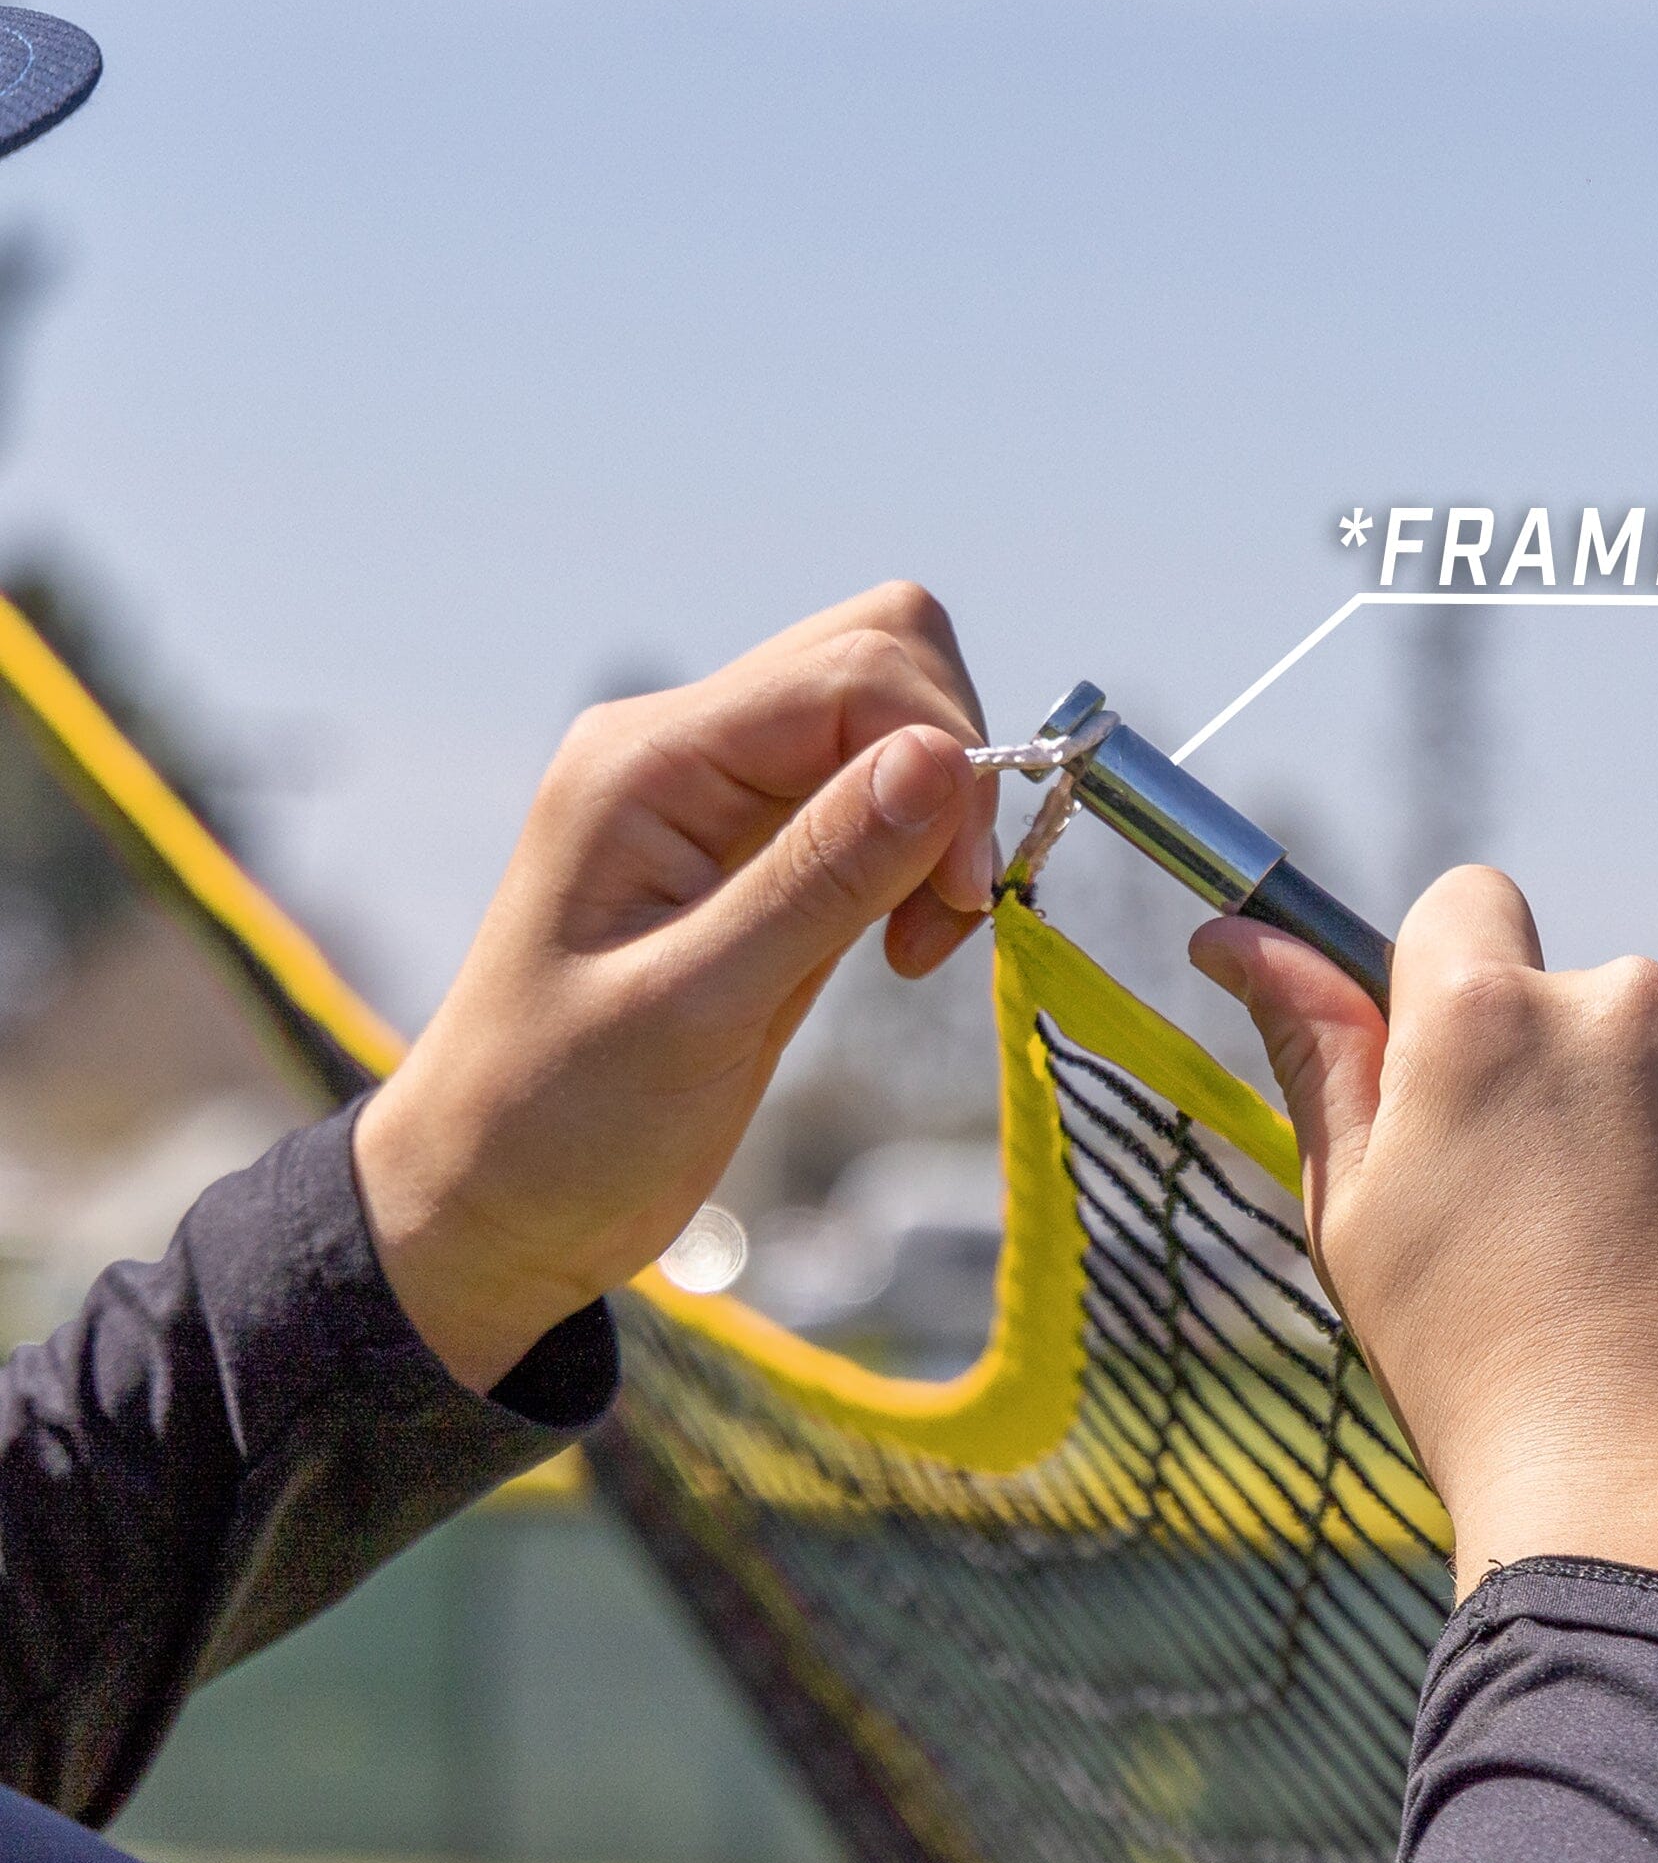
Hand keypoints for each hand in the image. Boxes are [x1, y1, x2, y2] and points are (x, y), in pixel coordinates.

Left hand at [354, 583, 998, 1393]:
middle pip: (882, 658)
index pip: (854, 671)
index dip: (944, 763)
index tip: (959, 902)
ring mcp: (725, 801)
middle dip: (954, 772)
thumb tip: (945, 760)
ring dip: (946, 822)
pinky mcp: (764, 860)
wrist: (493, 1204)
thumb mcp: (693, 1006)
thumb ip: (820, 876)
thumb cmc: (558, 1119)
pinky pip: (882, 806)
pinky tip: (901, 948)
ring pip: (893, 727)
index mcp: (648, 761)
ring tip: (917, 945)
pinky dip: (926, 862)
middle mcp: (687, 753)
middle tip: (945, 913)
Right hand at [1193, 868, 1657, 1646]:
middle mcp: (1632, 1001)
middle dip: (1569, 1085)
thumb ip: (1312, 1050)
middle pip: (1587, 1002)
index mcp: (1487, 1010)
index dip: (1453, 990)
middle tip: (1552, 1237)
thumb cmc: (1475, 1376)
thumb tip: (1236, 934)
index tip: (1463, 1086)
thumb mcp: (1355, 1214)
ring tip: (1646, 1286)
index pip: (1466, 906)